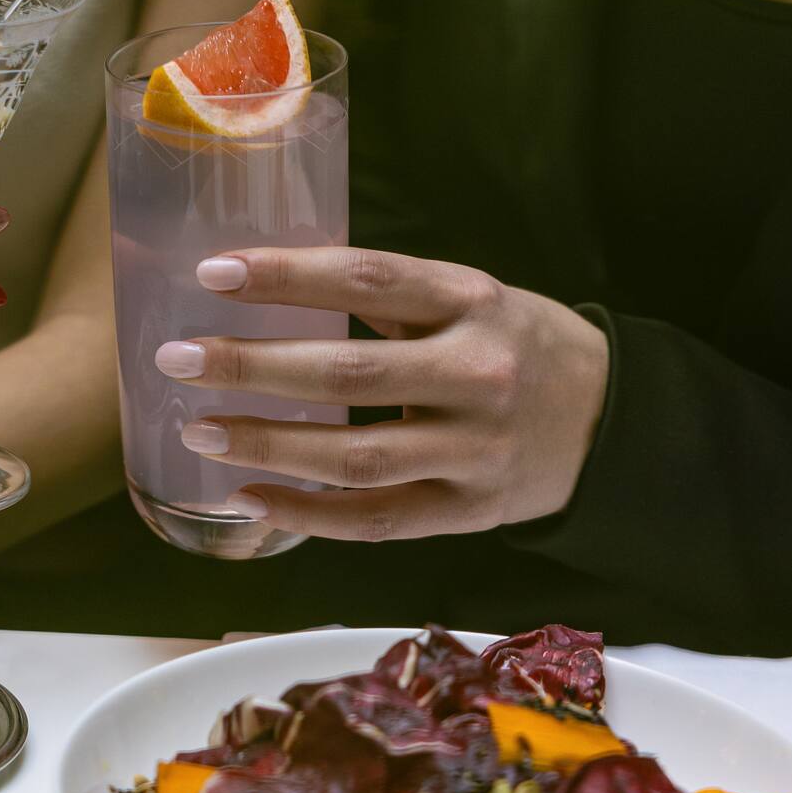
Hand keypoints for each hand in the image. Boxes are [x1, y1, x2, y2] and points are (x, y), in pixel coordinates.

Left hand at [155, 247, 609, 541]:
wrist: (613, 422)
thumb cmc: (518, 346)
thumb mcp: (472, 297)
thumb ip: (390, 297)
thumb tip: (270, 286)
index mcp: (473, 301)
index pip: (367, 278)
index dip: (287, 275)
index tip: (213, 272)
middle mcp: (477, 374)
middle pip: (348, 375)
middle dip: (252, 367)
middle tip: (178, 359)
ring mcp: (474, 452)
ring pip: (354, 458)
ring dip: (267, 446)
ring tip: (199, 432)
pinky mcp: (469, 512)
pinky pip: (375, 520)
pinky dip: (306, 515)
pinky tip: (248, 501)